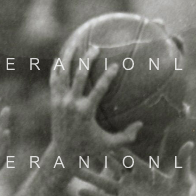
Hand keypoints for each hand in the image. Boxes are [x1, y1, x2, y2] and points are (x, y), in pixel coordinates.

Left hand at [48, 49, 140, 169]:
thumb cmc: (90, 149)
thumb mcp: (109, 145)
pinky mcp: (53, 100)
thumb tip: (141, 124)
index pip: (98, 89)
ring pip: (63, 73)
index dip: (108, 76)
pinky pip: (54, 78)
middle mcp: (71, 104)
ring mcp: (60, 101)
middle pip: (79, 75)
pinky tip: (63, 56)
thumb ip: (126, 136)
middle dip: (87, 59)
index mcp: (86, 112)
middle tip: (96, 48)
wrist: (64, 153)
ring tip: (76, 42)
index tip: (116, 65)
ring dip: (69, 56)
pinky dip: (58, 66)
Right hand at [78, 139, 194, 195]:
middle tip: (82, 144)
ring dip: (89, 175)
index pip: (126, 154)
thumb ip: (183, 162)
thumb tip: (190, 143)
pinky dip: (92, 195)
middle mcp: (130, 179)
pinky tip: (78, 190)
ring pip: (103, 180)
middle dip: (97, 156)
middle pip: (110, 164)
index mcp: (142, 170)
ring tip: (74, 168)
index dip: (115, 144)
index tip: (103, 134)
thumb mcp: (182, 181)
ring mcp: (125, 192)